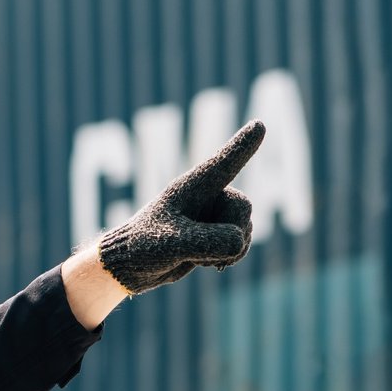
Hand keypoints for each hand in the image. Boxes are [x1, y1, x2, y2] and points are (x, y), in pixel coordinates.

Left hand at [93, 120, 260, 293]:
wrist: (131, 266)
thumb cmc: (143, 247)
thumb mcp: (171, 245)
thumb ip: (207, 241)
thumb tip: (239, 242)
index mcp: (192, 186)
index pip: (224, 162)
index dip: (243, 145)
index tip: (260, 124)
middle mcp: (208, 195)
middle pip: (244, 207)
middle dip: (233, 233)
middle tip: (203, 250)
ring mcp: (214, 213)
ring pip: (246, 228)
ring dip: (230, 249)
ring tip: (199, 257)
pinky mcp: (217, 232)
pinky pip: (241, 242)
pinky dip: (231, 256)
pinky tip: (207, 262)